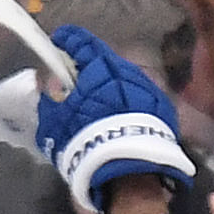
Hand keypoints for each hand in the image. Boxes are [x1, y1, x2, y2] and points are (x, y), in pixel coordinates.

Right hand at [34, 23, 194, 213]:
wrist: (130, 173)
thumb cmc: (87, 143)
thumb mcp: (55, 125)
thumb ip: (50, 100)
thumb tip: (50, 87)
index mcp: (99, 67)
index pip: (81, 42)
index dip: (67, 40)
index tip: (58, 42)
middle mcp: (127, 70)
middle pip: (105, 61)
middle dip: (90, 68)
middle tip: (77, 81)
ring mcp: (148, 88)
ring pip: (125, 79)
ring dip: (112, 87)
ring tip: (100, 105)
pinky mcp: (163, 109)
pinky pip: (140, 98)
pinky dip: (129, 103)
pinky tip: (121, 120)